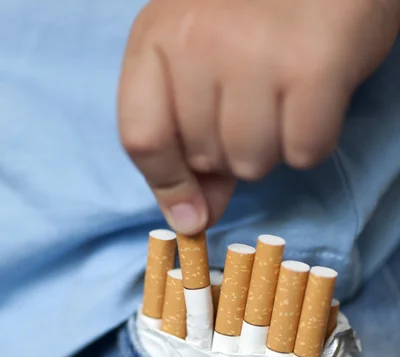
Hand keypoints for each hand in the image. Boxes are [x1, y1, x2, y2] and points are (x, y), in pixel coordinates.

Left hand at [119, 0, 399, 234]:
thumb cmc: (257, 17)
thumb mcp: (201, 66)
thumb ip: (189, 145)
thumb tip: (193, 221)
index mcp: (157, 39)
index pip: (142, 139)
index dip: (168, 184)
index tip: (192, 211)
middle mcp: (198, 42)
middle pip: (205, 158)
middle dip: (232, 151)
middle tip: (257, 104)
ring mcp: (255, 52)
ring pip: (252, 163)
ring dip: (274, 146)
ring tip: (286, 95)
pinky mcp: (313, 66)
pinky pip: (303, 152)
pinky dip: (313, 140)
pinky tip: (315, 98)